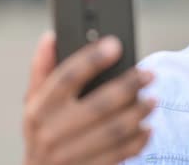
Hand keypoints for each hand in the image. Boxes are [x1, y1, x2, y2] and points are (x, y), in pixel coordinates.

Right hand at [23, 32, 154, 164]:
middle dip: (129, 86)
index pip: (67, 77)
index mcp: (39, 109)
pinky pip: (120, 154)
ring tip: (153, 100)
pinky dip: (138, 140)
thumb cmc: (43, 133)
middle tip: (149, 74)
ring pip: (113, 130)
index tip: (115, 45)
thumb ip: (43, 71)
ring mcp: (69, 156)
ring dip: (138, 113)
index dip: (92, 59)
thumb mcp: (35, 104)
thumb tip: (51, 37)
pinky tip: (147, 128)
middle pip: (98, 103)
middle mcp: (51, 133)